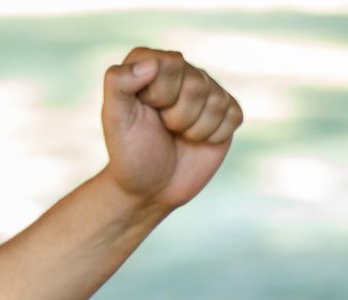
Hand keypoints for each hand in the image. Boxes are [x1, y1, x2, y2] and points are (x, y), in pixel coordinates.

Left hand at [101, 48, 242, 212]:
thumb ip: (118, 84)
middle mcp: (181, 71)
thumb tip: (152, 63)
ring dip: (194, 129)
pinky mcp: (226, 111)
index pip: (172, 64)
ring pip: (216, 101)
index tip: (146, 109)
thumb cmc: (130, 152)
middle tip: (163, 127)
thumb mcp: (114, 120)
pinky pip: (233, 116)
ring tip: (177, 135)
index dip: (161, 94)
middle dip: (178, 116)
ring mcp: (206, 90)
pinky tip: (197, 141)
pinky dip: (214, 136)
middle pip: (197, 84)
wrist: (150, 189)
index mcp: (150, 63)